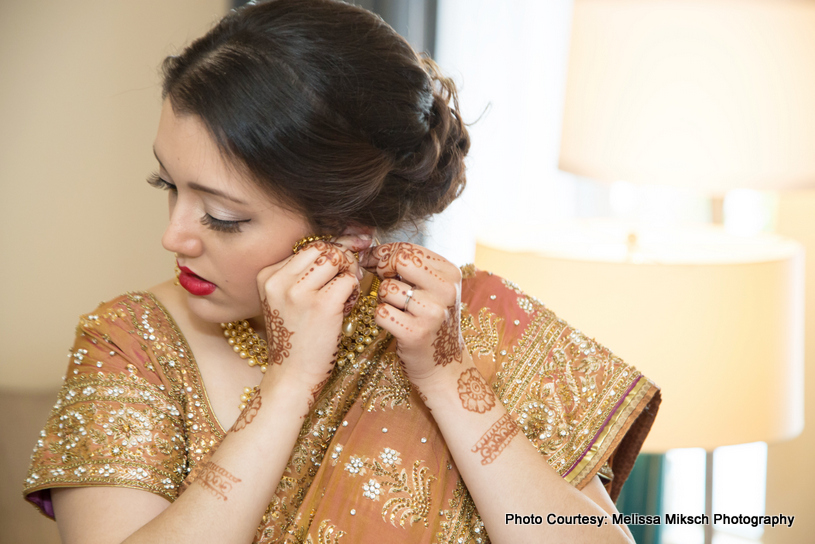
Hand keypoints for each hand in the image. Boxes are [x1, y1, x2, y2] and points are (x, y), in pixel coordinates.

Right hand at [256, 235, 371, 393]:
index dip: (333, 249)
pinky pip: (348, 280)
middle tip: (348, 277)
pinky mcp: (322, 305)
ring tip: (346, 294)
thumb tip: (345, 243)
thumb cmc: (297, 338)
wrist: (291, 375)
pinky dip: (354, 291)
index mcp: (267, 275)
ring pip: (336, 259)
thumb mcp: (288, 300)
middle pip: (322, 248)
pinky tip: (346, 307)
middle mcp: (279, 280)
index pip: (308, 246)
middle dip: (343, 258)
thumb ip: (306, 274)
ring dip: (349, 272)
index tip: (352, 248)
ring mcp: (299, 292)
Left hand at [361, 242, 466, 383]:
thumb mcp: (433, 289)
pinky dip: (381, 317)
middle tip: (376, 275)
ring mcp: (432, 313)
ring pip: (388, 288)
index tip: (371, 258)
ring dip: (383, 298)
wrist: (444, 364)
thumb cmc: (431, 320)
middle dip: (381, 266)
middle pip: (400, 260)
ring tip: (396, 308)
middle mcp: (446, 291)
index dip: (383, 251)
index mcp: (450, 274)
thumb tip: (373, 251)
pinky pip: (382, 312)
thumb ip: (412, 268)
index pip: (409, 249)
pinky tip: (394, 323)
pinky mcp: (416, 333)